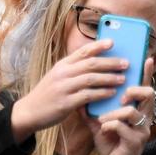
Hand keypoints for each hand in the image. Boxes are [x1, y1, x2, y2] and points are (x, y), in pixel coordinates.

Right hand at [10, 39, 125, 142]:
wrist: (29, 112)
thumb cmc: (48, 94)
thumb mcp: (58, 76)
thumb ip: (74, 69)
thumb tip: (97, 63)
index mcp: (62, 65)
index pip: (83, 51)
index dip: (98, 45)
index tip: (113, 42)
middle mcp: (63, 73)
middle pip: (91, 64)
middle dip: (111, 62)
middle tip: (126, 63)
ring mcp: (64, 87)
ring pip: (91, 79)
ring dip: (109, 78)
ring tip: (123, 78)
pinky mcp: (66, 103)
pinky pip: (88, 95)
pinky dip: (102, 93)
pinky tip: (112, 93)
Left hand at [84, 58, 155, 154]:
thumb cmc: (111, 143)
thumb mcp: (100, 123)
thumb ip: (94, 108)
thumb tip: (81, 92)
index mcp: (137, 109)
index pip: (144, 86)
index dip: (147, 72)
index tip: (147, 57)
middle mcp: (144, 117)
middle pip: (148, 94)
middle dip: (133, 90)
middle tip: (120, 96)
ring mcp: (142, 130)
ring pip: (132, 111)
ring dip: (114, 113)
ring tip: (103, 119)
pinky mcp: (136, 142)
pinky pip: (123, 127)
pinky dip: (109, 125)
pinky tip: (102, 129)